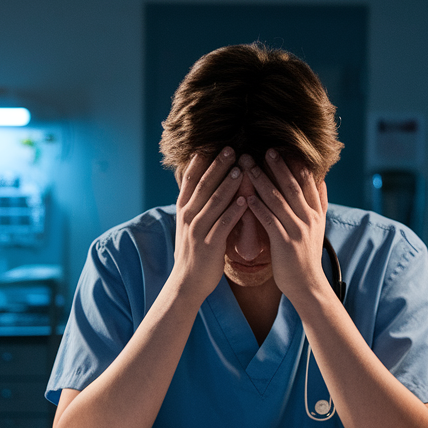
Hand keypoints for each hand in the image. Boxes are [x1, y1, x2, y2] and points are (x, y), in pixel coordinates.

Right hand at [172, 147, 247, 303]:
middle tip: (231, 148)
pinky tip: (244, 200)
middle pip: (203, 186)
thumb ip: (198, 206)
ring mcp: (197, 231)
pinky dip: (233, 211)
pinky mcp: (209, 245)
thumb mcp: (190, 225)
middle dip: (217, 166)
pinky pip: (222, 224)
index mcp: (183, 210)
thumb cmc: (194, 252)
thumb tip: (206, 186)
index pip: (191, 180)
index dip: (201, 161)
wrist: (187, 283)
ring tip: (241, 168)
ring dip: (227, 184)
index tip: (212, 144)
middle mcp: (187, 217)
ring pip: (213, 202)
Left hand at [242, 150, 328, 303]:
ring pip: (278, 199)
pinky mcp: (285, 243)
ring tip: (248, 165)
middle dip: (277, 166)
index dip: (295, 164)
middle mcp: (309, 218)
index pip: (307, 182)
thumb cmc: (306, 256)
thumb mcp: (318, 227)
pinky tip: (246, 195)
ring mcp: (298, 230)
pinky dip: (257, 206)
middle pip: (292, 185)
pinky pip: (269, 219)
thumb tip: (321, 179)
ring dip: (261, 180)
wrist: (307, 285)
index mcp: (317, 212)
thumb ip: (319, 203)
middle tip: (264, 148)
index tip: (282, 147)